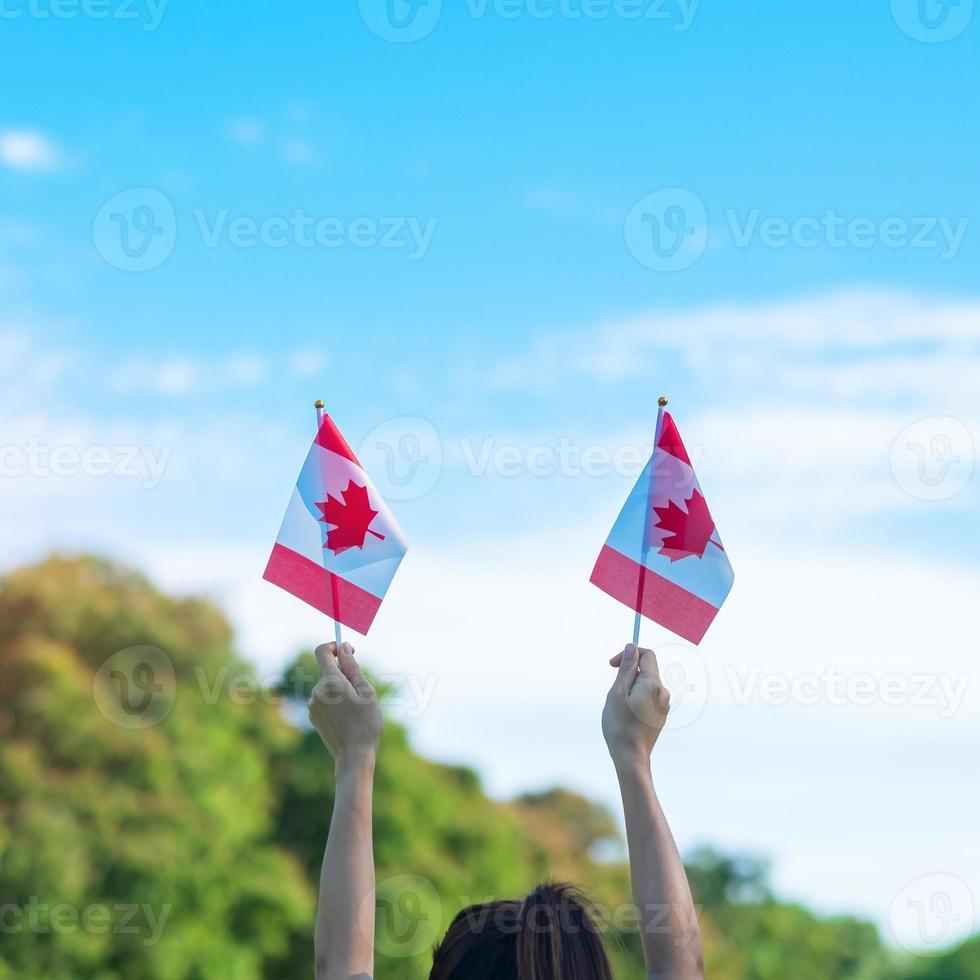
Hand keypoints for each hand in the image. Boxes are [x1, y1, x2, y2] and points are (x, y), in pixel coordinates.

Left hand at [308, 642, 382, 770]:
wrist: (353, 756)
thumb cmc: (365, 723)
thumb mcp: (366, 691)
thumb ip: (352, 667)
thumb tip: (343, 647)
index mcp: (330, 682)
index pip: (322, 651)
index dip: (334, 646)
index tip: (348, 651)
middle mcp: (316, 691)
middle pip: (329, 670)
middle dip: (344, 674)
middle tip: (361, 692)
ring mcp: (312, 705)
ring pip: (328, 686)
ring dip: (340, 689)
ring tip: (355, 708)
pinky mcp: (313, 716)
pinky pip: (324, 699)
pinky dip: (335, 701)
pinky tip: (347, 717)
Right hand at [602, 644, 670, 767]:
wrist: (631, 758)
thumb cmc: (620, 726)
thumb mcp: (617, 693)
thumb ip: (626, 669)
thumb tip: (631, 648)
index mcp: (653, 684)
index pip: (647, 654)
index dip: (629, 654)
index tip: (612, 664)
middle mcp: (663, 692)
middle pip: (646, 670)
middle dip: (627, 674)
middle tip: (613, 692)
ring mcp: (663, 705)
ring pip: (645, 684)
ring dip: (629, 688)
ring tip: (619, 707)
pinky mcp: (660, 715)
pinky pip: (647, 697)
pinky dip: (635, 699)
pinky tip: (626, 716)